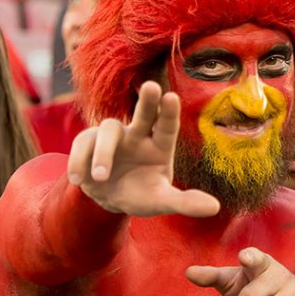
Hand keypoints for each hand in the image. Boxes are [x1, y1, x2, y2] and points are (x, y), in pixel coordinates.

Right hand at [66, 81, 219, 217]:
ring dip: (103, 153)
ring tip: (101, 177)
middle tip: (152, 87)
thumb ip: (185, 202)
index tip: (172, 97)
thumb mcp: (161, 201)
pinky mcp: (87, 142)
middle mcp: (137, 134)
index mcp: (159, 145)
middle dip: (147, 100)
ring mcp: (112, 137)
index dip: (169, 112)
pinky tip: (79, 182)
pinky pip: (82, 146)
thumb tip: (215, 208)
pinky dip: (79, 163)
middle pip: (143, 113)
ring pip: (108, 131)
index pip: (167, 126)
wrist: (109, 198)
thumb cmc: (141, 195)